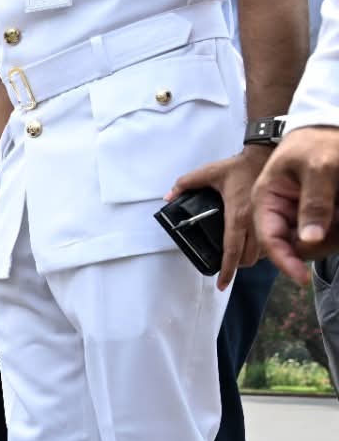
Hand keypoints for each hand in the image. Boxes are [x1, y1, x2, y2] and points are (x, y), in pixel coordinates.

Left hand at [168, 149, 266, 290]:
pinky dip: (261, 249)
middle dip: (237, 267)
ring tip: (237, 260)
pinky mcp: (273, 217)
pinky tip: (251, 246)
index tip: (222, 285)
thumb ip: (185, 184)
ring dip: (249, 259)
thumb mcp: (208, 172)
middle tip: (226, 269)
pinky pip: (269, 241)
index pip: (232, 250)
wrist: (265, 155)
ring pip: (261, 252)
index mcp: (237, 214)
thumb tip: (168, 198)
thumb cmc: (237, 166)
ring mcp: (265, 220)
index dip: (227, 270)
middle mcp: (253, 221)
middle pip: (248, 257)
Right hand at [253, 125, 338, 282]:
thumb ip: (315, 202)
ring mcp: (297, 217)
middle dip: (321, 242)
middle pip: (294, 248)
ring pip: (313, 245)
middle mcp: (278, 214)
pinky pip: (326, 237)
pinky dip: (337, 231)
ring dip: (333, 236)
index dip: (284, 260)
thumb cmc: (318, 142)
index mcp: (266, 201)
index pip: (269, 240)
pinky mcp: (315, 218)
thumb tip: (309, 240)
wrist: (329, 128)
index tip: (302, 278)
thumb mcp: (320, 167)